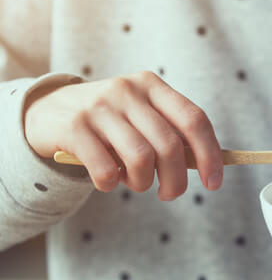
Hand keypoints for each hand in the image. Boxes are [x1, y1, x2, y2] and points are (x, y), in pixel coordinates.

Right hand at [24, 71, 223, 199]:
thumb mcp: (142, 117)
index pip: (195, 120)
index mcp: (152, 86)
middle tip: (168, 194)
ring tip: (136, 183)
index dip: (210, 155)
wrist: (49, 110)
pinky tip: (107, 181)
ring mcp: (99, 106)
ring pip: (141, 159)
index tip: (214, 183)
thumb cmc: (110, 123)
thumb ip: (170, 135)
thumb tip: (207, 167)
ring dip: (143, 183)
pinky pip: (106, 170)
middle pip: (170, 146)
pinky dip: (111, 185)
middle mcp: (128, 91)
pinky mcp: (74, 126)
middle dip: (175, 181)